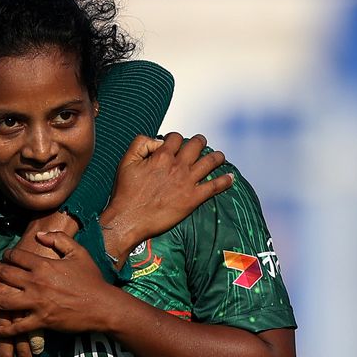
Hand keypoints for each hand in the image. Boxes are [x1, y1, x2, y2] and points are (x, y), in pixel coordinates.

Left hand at [0, 214, 78, 356]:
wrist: (103, 306)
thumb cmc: (92, 279)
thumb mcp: (78, 253)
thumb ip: (59, 239)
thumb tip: (39, 236)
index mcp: (44, 265)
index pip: (17, 256)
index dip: (7, 256)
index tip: (3, 257)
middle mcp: (36, 282)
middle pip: (5, 276)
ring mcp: (37, 302)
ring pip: (4, 301)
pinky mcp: (41, 320)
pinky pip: (18, 326)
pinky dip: (6, 330)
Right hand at [100, 133, 232, 261]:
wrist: (130, 219)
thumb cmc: (125, 192)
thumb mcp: (125, 161)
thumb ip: (140, 144)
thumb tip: (157, 140)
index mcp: (161, 156)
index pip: (176, 138)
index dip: (175, 138)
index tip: (175, 142)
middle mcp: (177, 166)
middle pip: (196, 146)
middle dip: (199, 142)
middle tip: (200, 143)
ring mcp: (187, 182)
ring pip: (209, 162)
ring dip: (217, 157)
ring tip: (220, 156)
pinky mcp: (192, 199)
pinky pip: (214, 186)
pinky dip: (225, 181)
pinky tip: (230, 178)